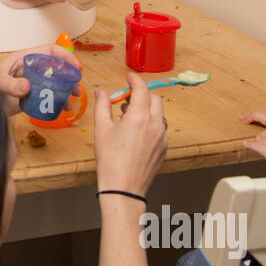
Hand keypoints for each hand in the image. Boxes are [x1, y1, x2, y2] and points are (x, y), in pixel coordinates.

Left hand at [0, 44, 80, 117]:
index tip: (76, 65)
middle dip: (70, 75)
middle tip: (77, 86)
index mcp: (24, 58)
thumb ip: (10, 83)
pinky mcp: (32, 97)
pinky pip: (49, 97)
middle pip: (56, 67)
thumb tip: (27, 86)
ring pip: (55, 82)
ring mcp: (33, 83)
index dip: (65, 55)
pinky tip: (63, 108)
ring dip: (67, 89)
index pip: (49, 51)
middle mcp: (31, 69)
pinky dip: (58, 102)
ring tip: (74, 98)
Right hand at [94, 73, 165, 198]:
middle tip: (127, 98)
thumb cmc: (110, 160)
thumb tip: (101, 91)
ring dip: (146, 109)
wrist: (124, 189)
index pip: (142, 89)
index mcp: (139, 117)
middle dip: (142, 94)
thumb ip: (102, 106)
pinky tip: (136, 133)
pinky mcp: (164, 148)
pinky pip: (160, 128)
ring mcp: (162, 137)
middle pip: (154, 98)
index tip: (129, 77)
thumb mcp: (102, 130)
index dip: (135, 80)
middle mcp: (155, 124)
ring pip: (159, 114)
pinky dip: (150, 123)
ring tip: (128, 116)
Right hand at [240, 107, 265, 138]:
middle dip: (248, 115)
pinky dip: (262, 113)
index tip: (242, 121)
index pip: (253, 115)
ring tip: (251, 116)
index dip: (247, 118)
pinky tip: (264, 117)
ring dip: (255, 113)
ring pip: (262, 111)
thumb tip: (256, 139)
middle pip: (256, 112)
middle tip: (242, 117)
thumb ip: (265, 136)